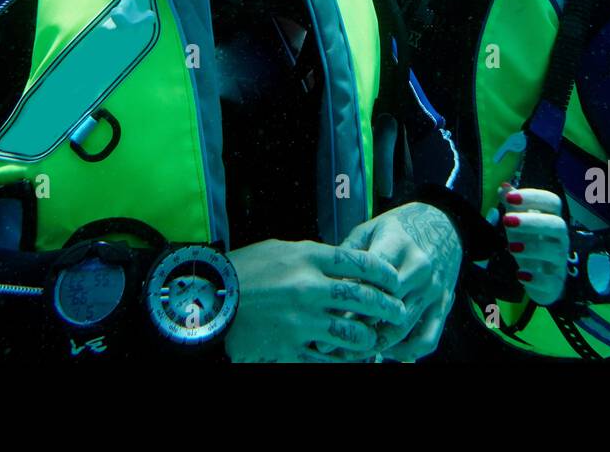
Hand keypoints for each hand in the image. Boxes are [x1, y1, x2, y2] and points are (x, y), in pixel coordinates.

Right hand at [223, 239, 406, 362]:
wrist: (211, 300)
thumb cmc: (244, 270)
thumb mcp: (280, 250)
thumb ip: (312, 257)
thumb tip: (341, 264)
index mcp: (307, 259)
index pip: (358, 262)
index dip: (383, 272)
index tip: (394, 279)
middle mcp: (309, 289)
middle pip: (363, 299)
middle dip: (387, 306)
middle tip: (399, 311)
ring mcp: (301, 321)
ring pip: (350, 334)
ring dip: (367, 338)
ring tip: (373, 338)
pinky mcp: (289, 346)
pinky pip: (325, 357)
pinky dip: (339, 358)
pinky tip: (346, 356)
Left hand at [334, 202, 461, 361]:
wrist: (444, 224)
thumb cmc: (400, 227)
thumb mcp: (372, 227)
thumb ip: (349, 251)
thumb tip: (328, 281)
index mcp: (398, 245)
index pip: (372, 279)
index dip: (348, 302)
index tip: (326, 316)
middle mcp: (419, 269)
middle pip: (385, 307)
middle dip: (356, 327)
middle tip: (331, 341)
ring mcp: (434, 290)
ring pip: (403, 328)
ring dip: (376, 344)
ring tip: (352, 351)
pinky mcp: (444, 305)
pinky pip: (428, 338)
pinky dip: (407, 351)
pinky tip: (387, 350)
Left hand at [500, 183, 569, 305]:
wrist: (539, 279)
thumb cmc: (530, 244)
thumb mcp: (518, 224)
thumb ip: (513, 207)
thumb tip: (503, 187)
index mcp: (552, 219)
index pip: (553, 202)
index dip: (533, 197)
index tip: (509, 198)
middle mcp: (560, 239)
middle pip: (557, 225)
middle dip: (532, 221)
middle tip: (506, 221)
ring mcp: (559, 262)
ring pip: (555, 252)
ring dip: (532, 247)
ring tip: (511, 247)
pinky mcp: (555, 283)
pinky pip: (551, 281)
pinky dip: (536, 278)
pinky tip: (521, 274)